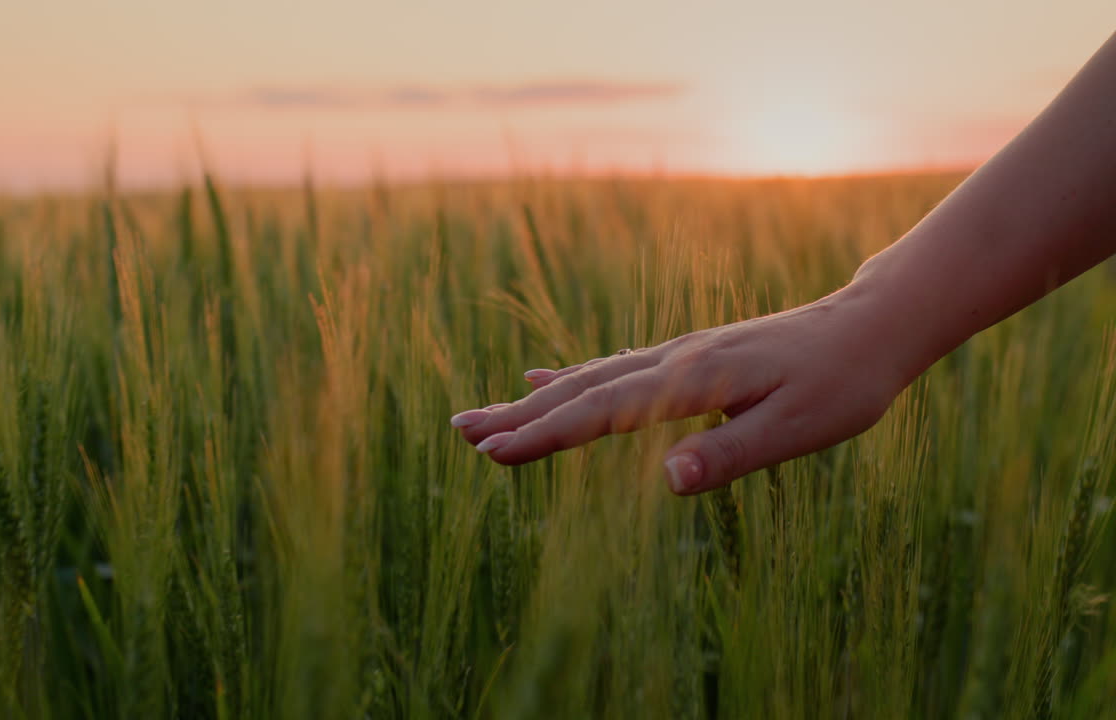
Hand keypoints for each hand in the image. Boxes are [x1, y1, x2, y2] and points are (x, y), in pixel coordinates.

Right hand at [450, 285, 916, 494]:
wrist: (870, 325)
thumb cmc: (844, 383)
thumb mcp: (801, 428)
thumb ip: (733, 453)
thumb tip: (667, 479)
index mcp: (693, 381)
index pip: (602, 413)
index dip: (545, 435)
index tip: (493, 453)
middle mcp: (674, 362)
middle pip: (580, 391)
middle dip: (519, 416)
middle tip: (461, 431)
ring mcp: (676, 356)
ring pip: (590, 378)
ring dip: (534, 399)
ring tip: (486, 412)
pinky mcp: (686, 359)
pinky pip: (613, 369)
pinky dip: (571, 379)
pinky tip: (546, 379)